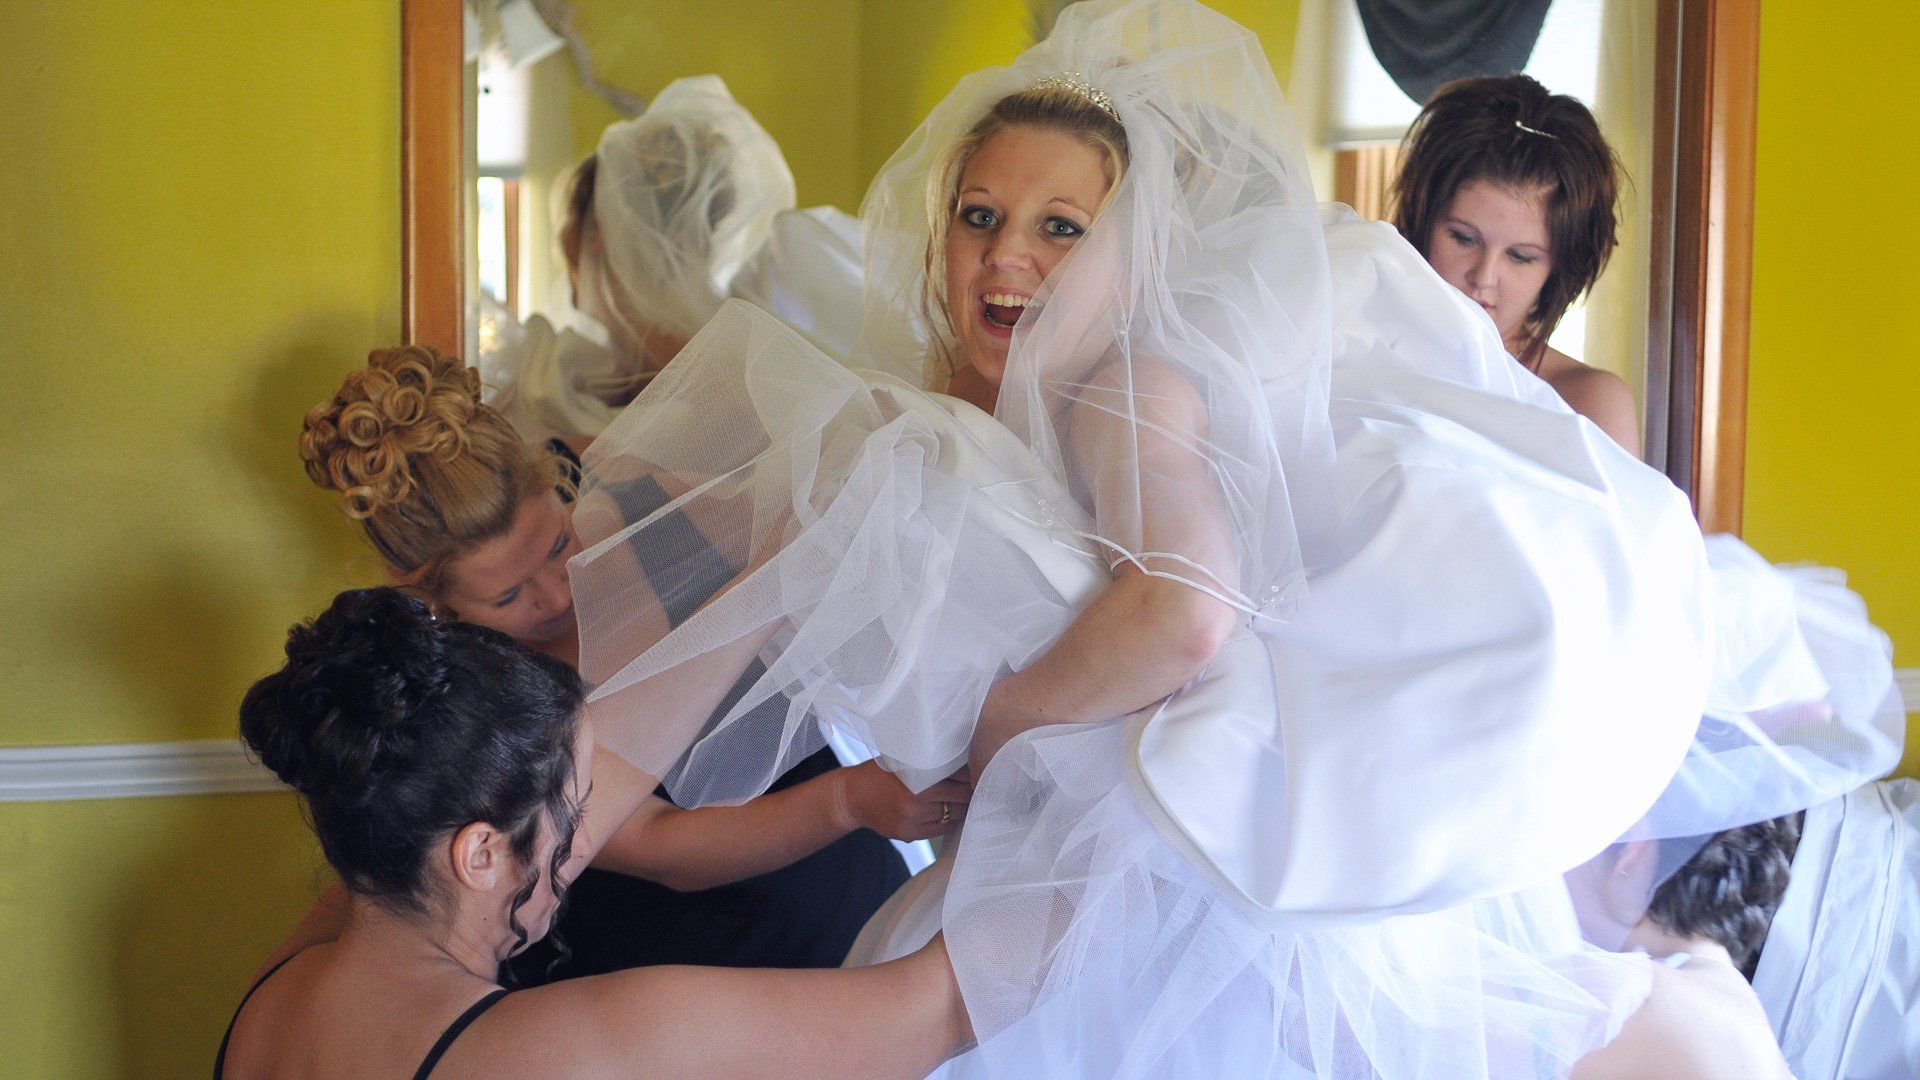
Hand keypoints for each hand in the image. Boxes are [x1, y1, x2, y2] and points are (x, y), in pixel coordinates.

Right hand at [834, 761, 970, 841]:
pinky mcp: (908, 834)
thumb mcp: (904, 759)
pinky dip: (948, 820)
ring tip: (963, 798)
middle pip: (961, 796)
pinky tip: (947, 811)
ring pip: (953, 815)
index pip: (960, 775)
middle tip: (975, 784)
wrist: (852, 797)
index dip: (971, 773)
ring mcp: (912, 819)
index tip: (976, 770)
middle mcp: (916, 798)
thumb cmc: (881, 772)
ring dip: (960, 807)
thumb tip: (965, 761)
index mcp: (918, 775)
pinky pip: (941, 829)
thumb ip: (930, 761)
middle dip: (969, 790)